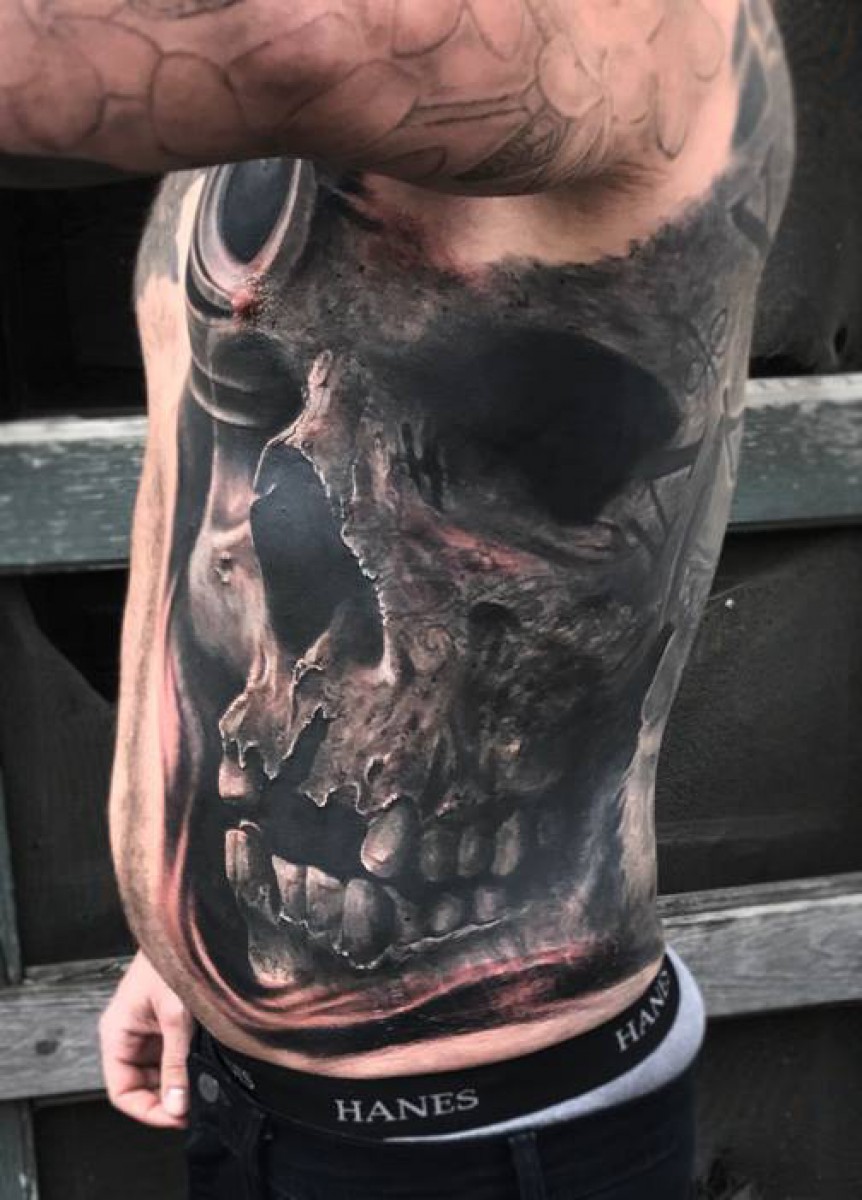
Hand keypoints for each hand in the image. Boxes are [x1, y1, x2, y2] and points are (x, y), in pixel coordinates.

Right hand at [100, 950, 193, 1128]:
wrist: (188, 928)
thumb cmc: (174, 962)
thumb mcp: (176, 1017)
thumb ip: (175, 1063)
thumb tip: (176, 1105)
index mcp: (117, 1033)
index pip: (121, 1091)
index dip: (147, 1110)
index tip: (177, 1117)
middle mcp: (128, 1035)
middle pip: (140, 1085)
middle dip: (165, 1099)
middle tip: (196, 1107)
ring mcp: (148, 1030)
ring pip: (157, 1073)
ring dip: (177, 1083)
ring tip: (203, 1088)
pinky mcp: (166, 1023)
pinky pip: (171, 1055)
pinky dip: (185, 1066)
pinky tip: (204, 1068)